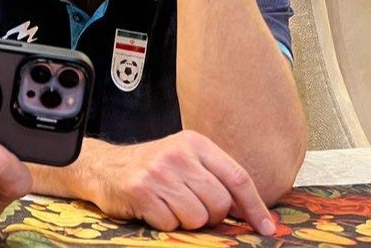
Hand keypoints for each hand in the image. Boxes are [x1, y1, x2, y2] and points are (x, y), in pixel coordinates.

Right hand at [86, 131, 275, 234]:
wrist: (103, 167)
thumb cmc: (150, 168)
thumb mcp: (184, 161)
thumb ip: (214, 178)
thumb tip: (251, 212)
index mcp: (194, 143)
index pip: (238, 177)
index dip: (255, 207)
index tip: (266, 228)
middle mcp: (178, 154)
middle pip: (220, 202)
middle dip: (211, 216)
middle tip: (192, 209)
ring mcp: (159, 172)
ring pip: (198, 217)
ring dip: (186, 220)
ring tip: (169, 205)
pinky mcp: (142, 191)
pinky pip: (172, 223)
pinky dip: (165, 223)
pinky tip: (153, 208)